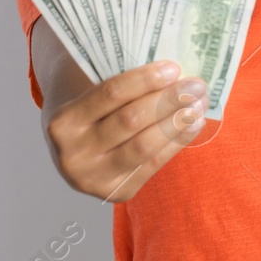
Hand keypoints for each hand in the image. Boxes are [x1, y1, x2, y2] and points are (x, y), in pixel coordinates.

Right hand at [44, 57, 208, 202]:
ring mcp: (93, 179)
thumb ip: (120, 83)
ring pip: (145, 146)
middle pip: (131, 121)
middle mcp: (73, 154)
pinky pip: (153, 164)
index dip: (145, 80)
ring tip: (199, 104)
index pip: (110, 94)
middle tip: (196, 85)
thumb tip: (172, 71)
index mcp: (62, 122)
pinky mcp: (116, 193)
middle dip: (168, 100)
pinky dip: (177, 142)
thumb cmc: (88, 112)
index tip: (174, 67)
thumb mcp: (87, 93)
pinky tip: (194, 124)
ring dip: (177, 122)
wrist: (68, 151)